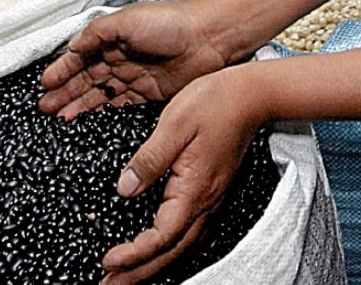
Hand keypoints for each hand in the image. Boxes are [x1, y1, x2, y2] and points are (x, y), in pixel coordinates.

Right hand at [39, 1, 227, 119]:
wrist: (210, 38)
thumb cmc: (172, 22)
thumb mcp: (127, 20)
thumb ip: (97, 33)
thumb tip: (73, 46)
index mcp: (113, 37)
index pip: (81, 56)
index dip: (62, 70)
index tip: (44, 83)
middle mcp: (121, 56)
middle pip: (86, 78)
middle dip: (64, 91)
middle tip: (45, 107)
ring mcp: (135, 75)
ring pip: (100, 93)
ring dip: (79, 104)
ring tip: (60, 116)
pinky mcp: (149, 93)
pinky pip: (120, 104)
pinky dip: (103, 111)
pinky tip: (89, 119)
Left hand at [100, 70, 265, 284]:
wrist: (252, 94)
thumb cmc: (216, 102)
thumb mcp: (175, 123)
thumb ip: (149, 159)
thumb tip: (124, 189)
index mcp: (194, 189)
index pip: (162, 236)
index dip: (134, 254)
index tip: (107, 261)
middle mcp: (206, 201)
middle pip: (171, 252)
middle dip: (139, 274)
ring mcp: (211, 198)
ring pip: (182, 245)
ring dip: (153, 265)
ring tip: (127, 277)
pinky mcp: (212, 191)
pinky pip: (190, 232)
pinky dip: (170, 249)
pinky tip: (159, 249)